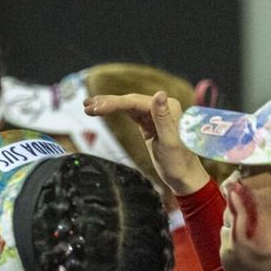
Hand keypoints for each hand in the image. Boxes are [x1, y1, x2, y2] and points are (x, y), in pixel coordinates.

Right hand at [83, 91, 211, 195]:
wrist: (184, 176)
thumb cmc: (178, 162)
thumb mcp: (169, 140)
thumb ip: (163, 117)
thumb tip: (159, 93)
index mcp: (168, 107)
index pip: (135, 102)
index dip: (113, 103)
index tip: (94, 108)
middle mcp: (162, 107)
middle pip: (130, 101)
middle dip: (107, 102)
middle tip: (86, 106)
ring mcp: (155, 114)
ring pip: (128, 105)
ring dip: (108, 105)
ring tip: (88, 106)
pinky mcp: (149, 123)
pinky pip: (130, 113)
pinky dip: (116, 112)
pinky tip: (103, 111)